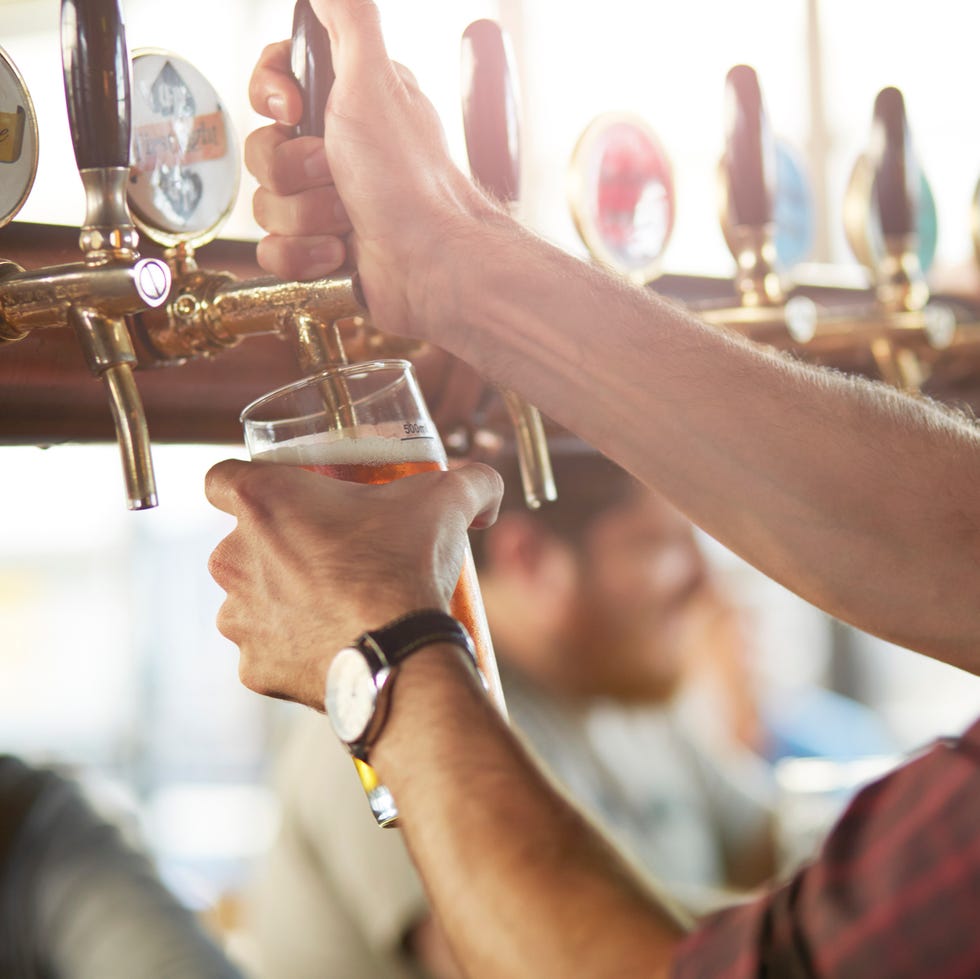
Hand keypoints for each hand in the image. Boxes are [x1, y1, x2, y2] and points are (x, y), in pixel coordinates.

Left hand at [204, 459, 501, 709]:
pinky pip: (267, 650)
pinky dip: (293, 647)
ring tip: (336, 602)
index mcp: (261, 503)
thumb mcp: (444, 501)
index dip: (248, 484)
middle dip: (278, 547)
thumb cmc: (405, 568)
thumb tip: (487, 485)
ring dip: (282, 598)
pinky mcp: (254, 668)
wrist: (402, 658)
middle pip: (239, 542)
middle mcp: (232, 558)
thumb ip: (467, 480)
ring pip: (250, 599)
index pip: (219, 477)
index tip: (283, 495)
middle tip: (332, 552)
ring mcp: (239, 619)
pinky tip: (333, 642)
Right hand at [245, 0, 502, 339]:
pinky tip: (338, 253)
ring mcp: (328, 205)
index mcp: (348, 105)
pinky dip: (302, 255)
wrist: (431, 265)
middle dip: (293, 171)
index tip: (292, 110)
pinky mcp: (322, 251)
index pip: (274, 85)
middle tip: (336, 176)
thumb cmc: (408, 179)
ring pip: (266, 204)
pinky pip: (274, 251)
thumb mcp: (375, 80)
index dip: (270, 97)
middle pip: (262, 150)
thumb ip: (348, 18)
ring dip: (304, 217)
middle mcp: (337, 152)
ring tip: (347, 221)